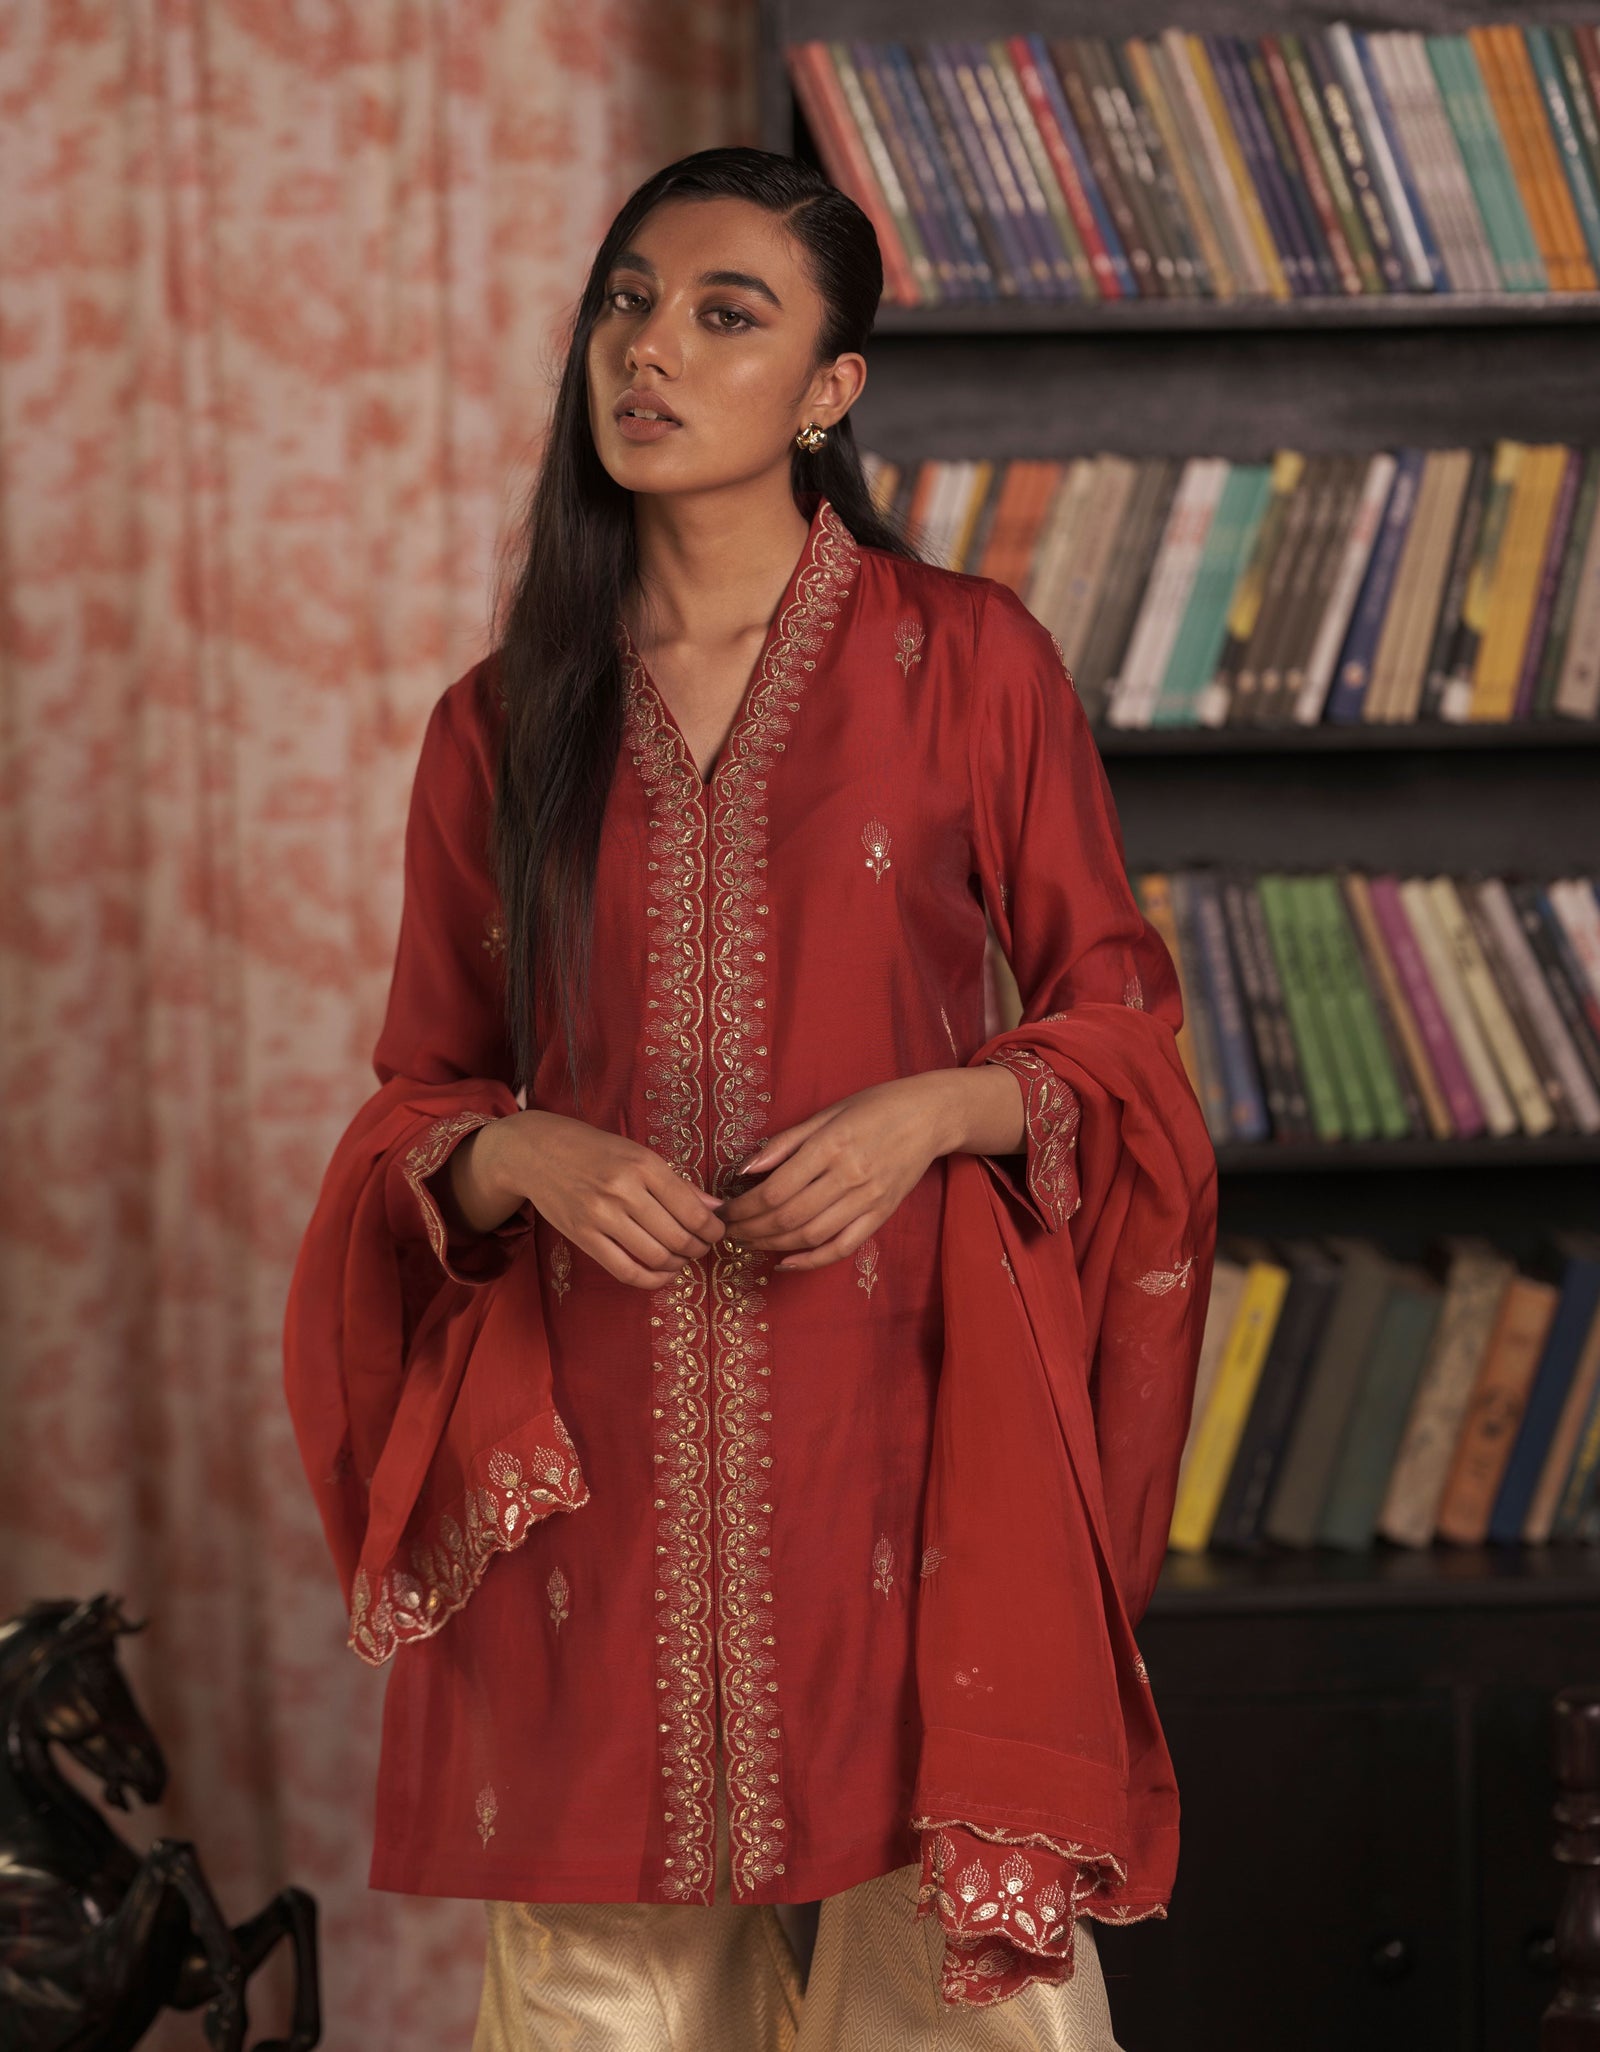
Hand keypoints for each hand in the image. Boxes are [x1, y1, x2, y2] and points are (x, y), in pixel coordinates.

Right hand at [455, 1111, 725, 1290]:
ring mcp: (601, 1216)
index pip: (692, 1209)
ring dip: (678, 1264)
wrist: (535, 1152)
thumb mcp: (638, 1153)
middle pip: (678, 1237)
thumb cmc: (593, 1149)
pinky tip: (662, 1274)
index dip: (712, 1229)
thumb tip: (714, 1208)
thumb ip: (677, 1183)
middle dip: (699, 1248)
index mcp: (643, 1165)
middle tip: (702, 1247)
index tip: (716, 1232)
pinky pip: (625, 1270)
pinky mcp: (583, 1237)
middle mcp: (623, 1190)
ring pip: (656, 1256)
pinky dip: (651, 1279)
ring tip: (682, 1258)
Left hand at [715, 1073, 986, 1272]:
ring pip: (810, 1235)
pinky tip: (785, 1261)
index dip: (743, 1207)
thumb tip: (744, 1170)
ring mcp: (868, 1199)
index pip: (775, 1189)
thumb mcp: (827, 1113)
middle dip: (750, 1229)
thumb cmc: (875, 1107)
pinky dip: (811, 1260)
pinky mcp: (881, 1214)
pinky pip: (842, 1246)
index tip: (724, 1211)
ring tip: (749, 1242)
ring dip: (772, 1244)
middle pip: (788, 1216)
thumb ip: (785, 1143)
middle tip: (728, 1231)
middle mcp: (850, 1176)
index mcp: (831, 1145)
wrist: (930, 1116)